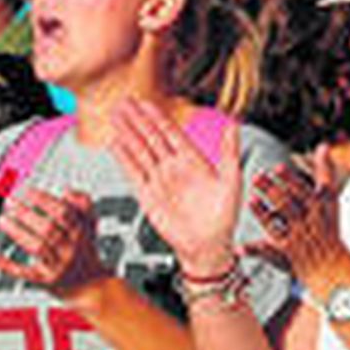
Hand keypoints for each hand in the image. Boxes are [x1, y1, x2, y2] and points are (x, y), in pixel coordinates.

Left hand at [0, 186, 106, 297]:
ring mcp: (57, 266)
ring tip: (3, 220)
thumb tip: (67, 191)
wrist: (90, 287)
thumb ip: (82, 206)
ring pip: (36, 247)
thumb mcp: (90, 227)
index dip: (45, 200)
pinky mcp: (44, 281)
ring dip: (17, 232)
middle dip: (27, 213)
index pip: (63, 213)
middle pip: (48, 229)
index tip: (29, 192)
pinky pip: (24, 272)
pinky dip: (7, 265)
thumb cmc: (85, 255)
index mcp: (80, 234)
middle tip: (11, 203)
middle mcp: (70, 250)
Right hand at [112, 99, 239, 276]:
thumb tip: (235, 124)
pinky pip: (133, 173)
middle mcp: (173, 167)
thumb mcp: (231, 181)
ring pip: (139, 151)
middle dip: (136, 120)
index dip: (156, 117)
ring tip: (115, 117)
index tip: (144, 102)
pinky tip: (115, 144)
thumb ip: (229, 152)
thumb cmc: (224, 217)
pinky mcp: (147, 197)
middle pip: (150, 137)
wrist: (208, 247)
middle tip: (122, 102)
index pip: (170, 132)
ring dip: (127, 134)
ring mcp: (159, 180)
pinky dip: (123, 158)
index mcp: (193, 160)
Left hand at [248, 147, 345, 283]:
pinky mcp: (283, 255)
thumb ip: (325, 171)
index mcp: (317, 207)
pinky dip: (252, 250)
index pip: (303, 191)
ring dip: (262, 213)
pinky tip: (238, 247)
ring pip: (276, 225)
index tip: (277, 166)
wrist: (331, 265)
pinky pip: (266, 252)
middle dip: (272, 190)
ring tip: (249, 199)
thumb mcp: (330, 198)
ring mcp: (294, 240)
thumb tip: (324, 144)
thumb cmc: (328, 226)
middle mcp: (306, 222)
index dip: (290, 179)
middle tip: (256, 176)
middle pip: (288, 205)